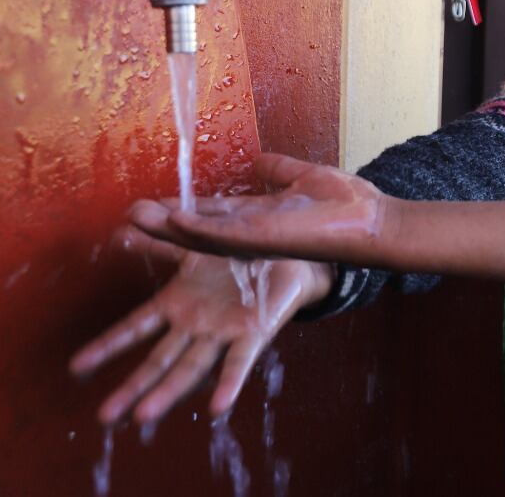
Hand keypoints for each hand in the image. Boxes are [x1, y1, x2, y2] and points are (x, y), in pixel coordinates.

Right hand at [70, 226, 331, 425]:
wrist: (288, 252)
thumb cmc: (239, 255)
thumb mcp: (195, 245)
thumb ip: (161, 240)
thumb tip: (123, 227)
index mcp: (179, 304)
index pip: (136, 328)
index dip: (108, 346)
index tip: (76, 367)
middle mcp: (196, 326)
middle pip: (159, 360)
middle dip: (132, 387)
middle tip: (104, 416)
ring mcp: (223, 333)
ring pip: (192, 367)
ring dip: (168, 392)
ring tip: (143, 416)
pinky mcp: (253, 333)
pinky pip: (239, 361)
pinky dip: (228, 385)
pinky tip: (217, 408)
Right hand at [130, 153, 393, 266]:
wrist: (373, 220)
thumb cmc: (347, 204)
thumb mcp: (305, 178)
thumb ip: (280, 170)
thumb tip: (259, 158)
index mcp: (258, 216)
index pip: (212, 212)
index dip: (183, 208)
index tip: (152, 202)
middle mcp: (250, 232)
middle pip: (198, 228)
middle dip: (162, 223)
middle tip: (128, 214)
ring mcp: (255, 239)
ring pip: (202, 236)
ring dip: (168, 227)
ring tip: (137, 217)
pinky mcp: (264, 240)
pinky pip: (225, 236)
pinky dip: (199, 228)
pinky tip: (174, 220)